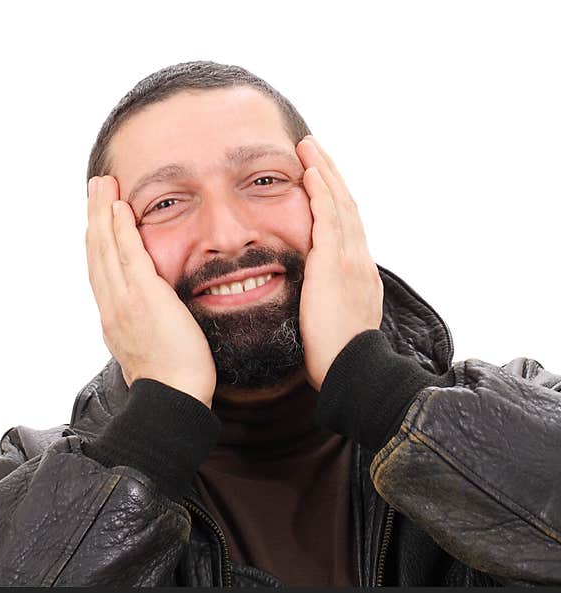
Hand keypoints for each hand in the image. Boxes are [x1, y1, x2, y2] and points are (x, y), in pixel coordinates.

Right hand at [85, 175, 216, 407]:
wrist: (171, 398)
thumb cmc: (170, 381)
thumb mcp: (146, 349)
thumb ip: (142, 327)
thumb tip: (146, 318)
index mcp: (112, 317)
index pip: (100, 270)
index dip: (97, 240)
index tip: (97, 218)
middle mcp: (111, 306)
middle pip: (96, 252)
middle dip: (94, 217)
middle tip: (94, 187)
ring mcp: (124, 301)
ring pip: (106, 248)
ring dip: (103, 213)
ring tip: (102, 185)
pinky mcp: (144, 297)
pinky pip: (129, 255)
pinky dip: (122, 229)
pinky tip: (121, 207)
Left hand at [296, 136, 383, 390]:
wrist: (351, 368)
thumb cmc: (337, 355)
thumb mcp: (335, 319)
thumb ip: (326, 299)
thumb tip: (312, 296)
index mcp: (358, 272)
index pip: (347, 224)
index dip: (335, 197)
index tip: (322, 178)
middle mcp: (359, 258)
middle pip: (346, 204)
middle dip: (330, 174)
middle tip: (314, 148)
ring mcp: (351, 258)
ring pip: (339, 203)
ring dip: (324, 171)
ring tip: (309, 147)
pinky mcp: (335, 262)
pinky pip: (328, 217)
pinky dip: (320, 191)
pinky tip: (309, 172)